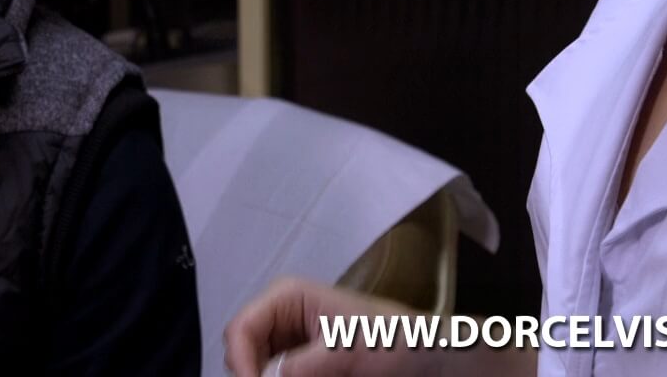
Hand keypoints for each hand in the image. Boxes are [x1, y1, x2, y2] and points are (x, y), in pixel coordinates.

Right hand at [225, 277, 442, 376]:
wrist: (427, 357)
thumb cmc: (393, 341)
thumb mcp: (345, 352)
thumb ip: (302, 367)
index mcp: (286, 298)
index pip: (240, 330)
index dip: (241, 365)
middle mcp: (280, 317)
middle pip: (242, 353)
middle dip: (254, 375)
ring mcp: (288, 342)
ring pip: (257, 370)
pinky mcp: (299, 365)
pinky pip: (275, 374)